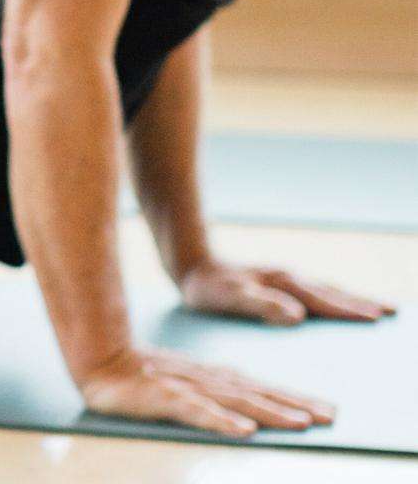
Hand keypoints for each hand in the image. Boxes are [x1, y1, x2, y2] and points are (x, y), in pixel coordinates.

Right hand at [78, 345, 333, 437]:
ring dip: (270, 413)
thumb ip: (215, 394)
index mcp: (213, 378)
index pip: (262, 390)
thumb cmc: (141, 376)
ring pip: (236, 403)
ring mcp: (186, 388)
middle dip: (296, 406)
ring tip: (301, 424)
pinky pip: (196, 412)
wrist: (98, 361)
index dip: (295, 400)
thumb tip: (249, 411)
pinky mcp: (164, 398)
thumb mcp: (185, 383)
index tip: (328, 413)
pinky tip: (242, 430)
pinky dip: (221, 420)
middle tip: (330, 418)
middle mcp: (207, 380)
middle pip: (258, 396)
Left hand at [180, 261, 397, 324]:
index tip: (378, 318)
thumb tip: (297, 316)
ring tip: (378, 308)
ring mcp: (285, 278)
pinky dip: (334, 297)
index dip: (351, 310)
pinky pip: (315, 291)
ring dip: (352, 299)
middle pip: (333, 293)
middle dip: (362, 303)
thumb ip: (261, 305)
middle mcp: (289, 278)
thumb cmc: (207, 287)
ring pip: (327, 290)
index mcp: (283, 284)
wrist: (189, 265)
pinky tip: (338, 305)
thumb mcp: (229, 298)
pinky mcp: (278, 283)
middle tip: (394, 312)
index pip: (324, 301)